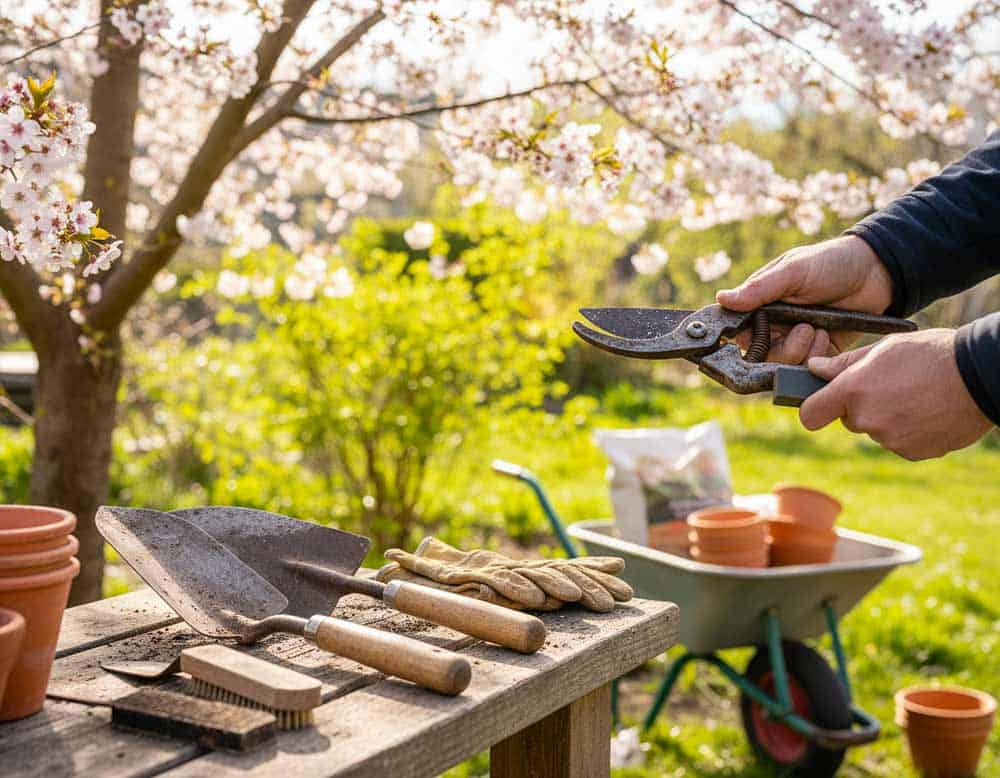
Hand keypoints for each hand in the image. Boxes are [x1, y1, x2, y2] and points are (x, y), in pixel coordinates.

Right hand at [716, 235, 893, 362]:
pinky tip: (826, 336)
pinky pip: (807, 367)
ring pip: (782, 364)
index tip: (763, 334)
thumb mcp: (794, 271)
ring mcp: (796, 340)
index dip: (748, 338)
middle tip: (801, 329)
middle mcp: (775, 325)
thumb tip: (721, 299)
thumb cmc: (831, 263)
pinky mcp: (819, 352)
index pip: (740, 331)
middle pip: (761, 355)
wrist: (878, 272)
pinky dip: (816, 355)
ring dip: (800, 350)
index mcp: (762, 303)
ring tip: (816, 329)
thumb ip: (760, 289)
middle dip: (781, 347)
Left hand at [800, 329, 992, 459]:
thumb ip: (845, 363)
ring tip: (915, 394)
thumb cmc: (931, 353)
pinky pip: (899, 442)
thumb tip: (814, 369)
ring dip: (887, 417)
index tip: (822, 403)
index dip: (814, 408)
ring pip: (876, 430)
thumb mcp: (885, 347)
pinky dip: (908, 430)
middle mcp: (867, 419)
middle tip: (889, 385)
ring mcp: (890, 439)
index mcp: (853, 391)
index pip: (810, 414)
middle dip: (861, 406)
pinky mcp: (912, 452)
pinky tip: (927, 410)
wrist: (981, 375)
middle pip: (849, 419)